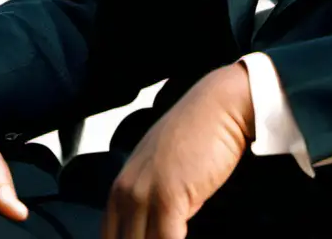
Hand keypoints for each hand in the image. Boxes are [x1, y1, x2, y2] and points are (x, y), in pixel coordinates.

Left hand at [103, 64, 253, 238]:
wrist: (220, 106)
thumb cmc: (200, 136)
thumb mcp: (166, 172)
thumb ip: (155, 203)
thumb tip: (160, 232)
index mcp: (121, 187)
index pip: (111, 236)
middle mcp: (125, 191)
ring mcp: (143, 195)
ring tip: (178, 237)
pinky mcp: (166, 198)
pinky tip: (187, 238)